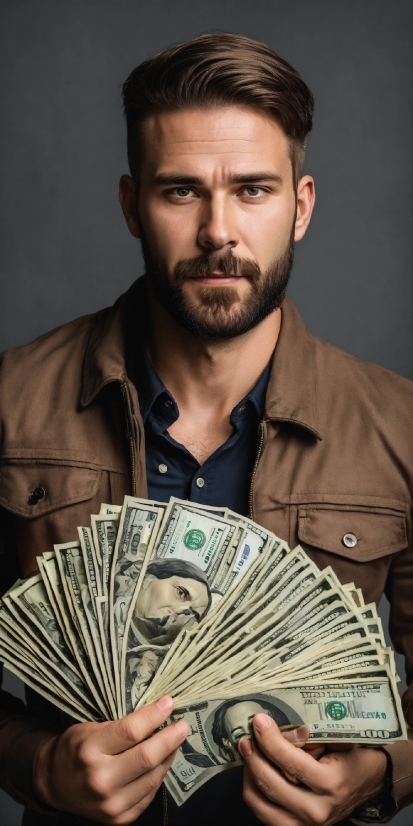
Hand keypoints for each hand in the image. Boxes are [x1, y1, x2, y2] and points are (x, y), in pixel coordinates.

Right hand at [34, 695, 187, 824]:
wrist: (55, 784)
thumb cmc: (75, 748)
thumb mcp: (89, 727)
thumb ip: (120, 725)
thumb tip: (159, 712)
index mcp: (89, 750)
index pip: (131, 731)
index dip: (154, 715)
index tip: (169, 703)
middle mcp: (100, 780)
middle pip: (147, 757)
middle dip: (171, 737)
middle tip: (183, 724)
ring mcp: (111, 804)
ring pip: (154, 777)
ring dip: (168, 756)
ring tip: (175, 740)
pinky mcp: (120, 819)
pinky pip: (149, 794)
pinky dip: (159, 775)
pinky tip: (162, 761)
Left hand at [239, 714, 387, 825]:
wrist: (367, 783)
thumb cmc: (352, 757)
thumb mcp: (338, 740)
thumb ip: (310, 735)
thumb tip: (277, 726)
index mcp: (331, 785)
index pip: (290, 762)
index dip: (269, 739)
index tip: (258, 721)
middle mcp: (317, 810)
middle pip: (269, 782)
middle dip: (253, 755)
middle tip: (247, 736)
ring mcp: (304, 824)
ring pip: (259, 800)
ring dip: (249, 772)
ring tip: (249, 752)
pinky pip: (261, 811)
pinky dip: (253, 790)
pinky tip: (255, 771)